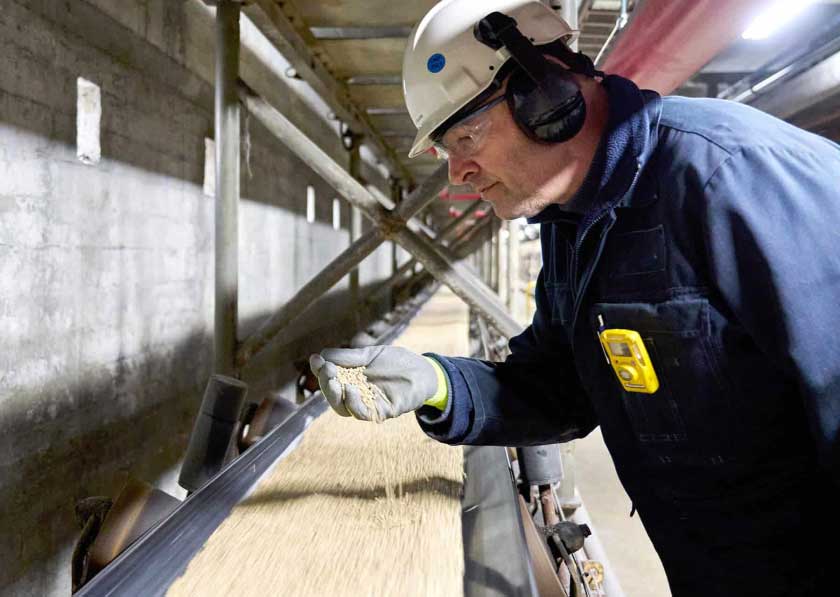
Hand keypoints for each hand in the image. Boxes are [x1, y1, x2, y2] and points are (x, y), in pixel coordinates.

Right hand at [309, 346, 438, 420]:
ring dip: (336, 396)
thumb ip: (349, 357)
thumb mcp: (371, 354)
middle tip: (326, 370)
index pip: (331, 380)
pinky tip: (351, 390)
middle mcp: (357, 394)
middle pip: (334, 396)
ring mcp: (369, 403)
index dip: (321, 371)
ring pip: (344, 408)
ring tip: (335, 380)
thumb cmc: (397, 362)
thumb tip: (322, 356)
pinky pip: (363, 413)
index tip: (316, 359)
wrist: (424, 370)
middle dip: (326, 384)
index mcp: (352, 380)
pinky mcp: (383, 411)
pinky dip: (354, 404)